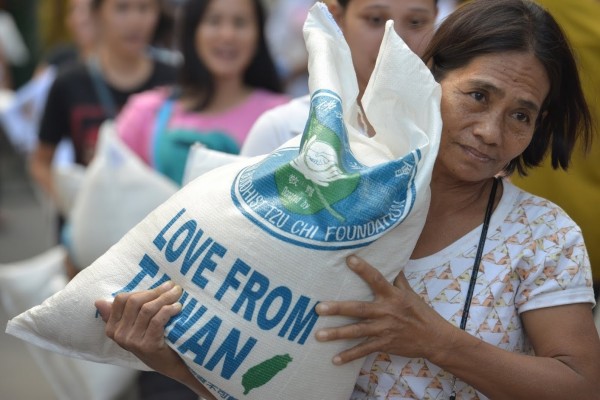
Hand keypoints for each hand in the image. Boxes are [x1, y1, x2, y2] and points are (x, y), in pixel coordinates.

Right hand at [95, 282, 216, 398]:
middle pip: (135, 302)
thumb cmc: (154, 340)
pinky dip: (169, 310)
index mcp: (113, 328)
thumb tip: (99, 302)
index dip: (143, 290)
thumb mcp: (136, 327)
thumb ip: (122, 313)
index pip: (121, 300)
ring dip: (166, 298)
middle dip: (156, 291)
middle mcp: (119, 335)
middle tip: (174, 287)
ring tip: (178, 294)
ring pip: (147, 309)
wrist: (170, 364)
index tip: (162, 286)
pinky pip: (157, 320)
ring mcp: (132, 341)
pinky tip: (178, 308)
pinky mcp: (147, 345)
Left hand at [314, 255, 454, 364]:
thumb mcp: (410, 293)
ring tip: (318, 335)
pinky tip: (334, 359)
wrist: (434, 338)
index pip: (376, 279)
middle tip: (319, 308)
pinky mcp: (384, 344)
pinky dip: (349, 355)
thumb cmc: (421, 312)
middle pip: (359, 309)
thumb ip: (398, 279)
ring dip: (337, 334)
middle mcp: (386, 311)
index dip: (363, 269)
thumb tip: (393, 260)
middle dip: (339, 308)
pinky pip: (364, 350)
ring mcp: (384, 329)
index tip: (349, 259)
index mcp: (392, 296)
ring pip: (357, 331)